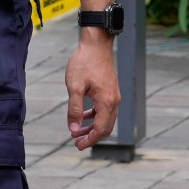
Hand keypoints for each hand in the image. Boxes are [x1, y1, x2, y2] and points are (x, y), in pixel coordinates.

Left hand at [65, 32, 118, 150]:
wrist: (96, 43)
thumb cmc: (84, 62)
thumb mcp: (74, 87)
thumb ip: (75, 110)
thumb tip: (74, 130)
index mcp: (106, 102)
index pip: (100, 129)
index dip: (89, 140)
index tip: (77, 145)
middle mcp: (114, 100)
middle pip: (106, 127)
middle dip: (92, 137)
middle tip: (76, 143)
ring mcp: (114, 95)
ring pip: (106, 119)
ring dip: (93, 127)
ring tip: (78, 131)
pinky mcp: (111, 90)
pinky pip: (106, 109)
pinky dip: (95, 116)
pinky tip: (84, 116)